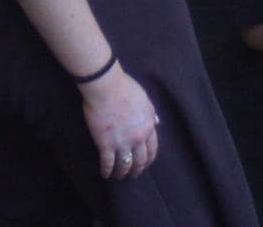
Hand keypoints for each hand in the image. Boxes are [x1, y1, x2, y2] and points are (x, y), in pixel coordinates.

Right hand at [79, 65, 158, 180]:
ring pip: (125, 164)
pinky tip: (105, 174)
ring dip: (123, 173)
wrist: (106, 86)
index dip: (149, 159)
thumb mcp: (145, 99)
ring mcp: (122, 143)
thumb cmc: (125, 88)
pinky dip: (107, 171)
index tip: (145, 164)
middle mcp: (137, 138)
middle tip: (133, 174)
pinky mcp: (105, 144)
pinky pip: (108, 163)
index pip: (152, 149)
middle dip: (137, 170)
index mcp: (148, 127)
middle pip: (140, 160)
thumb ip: (151, 113)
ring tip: (119, 177)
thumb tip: (157, 122)